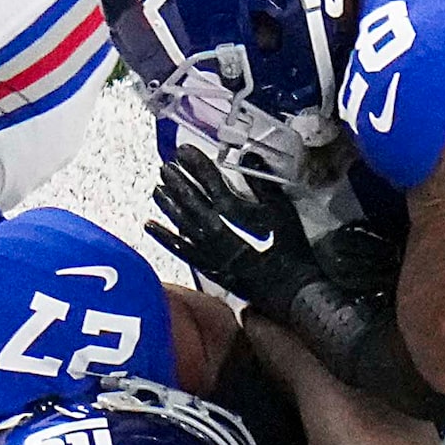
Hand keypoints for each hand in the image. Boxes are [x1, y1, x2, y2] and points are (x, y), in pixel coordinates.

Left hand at [147, 146, 323, 321]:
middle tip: (167, 167)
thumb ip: (264, 184)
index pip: (213, 186)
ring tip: (158, 188)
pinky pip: (182, 251)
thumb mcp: (283, 212)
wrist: (294, 292)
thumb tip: (250, 157)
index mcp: (238, 218)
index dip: (198, 167)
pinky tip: (150, 225)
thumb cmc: (292, 253)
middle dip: (179, 183)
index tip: (185, 152)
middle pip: (193, 204)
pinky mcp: (209, 268)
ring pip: (183, 225)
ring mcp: (211, 253)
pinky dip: (165, 237)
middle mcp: (219, 235)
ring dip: (169, 205)